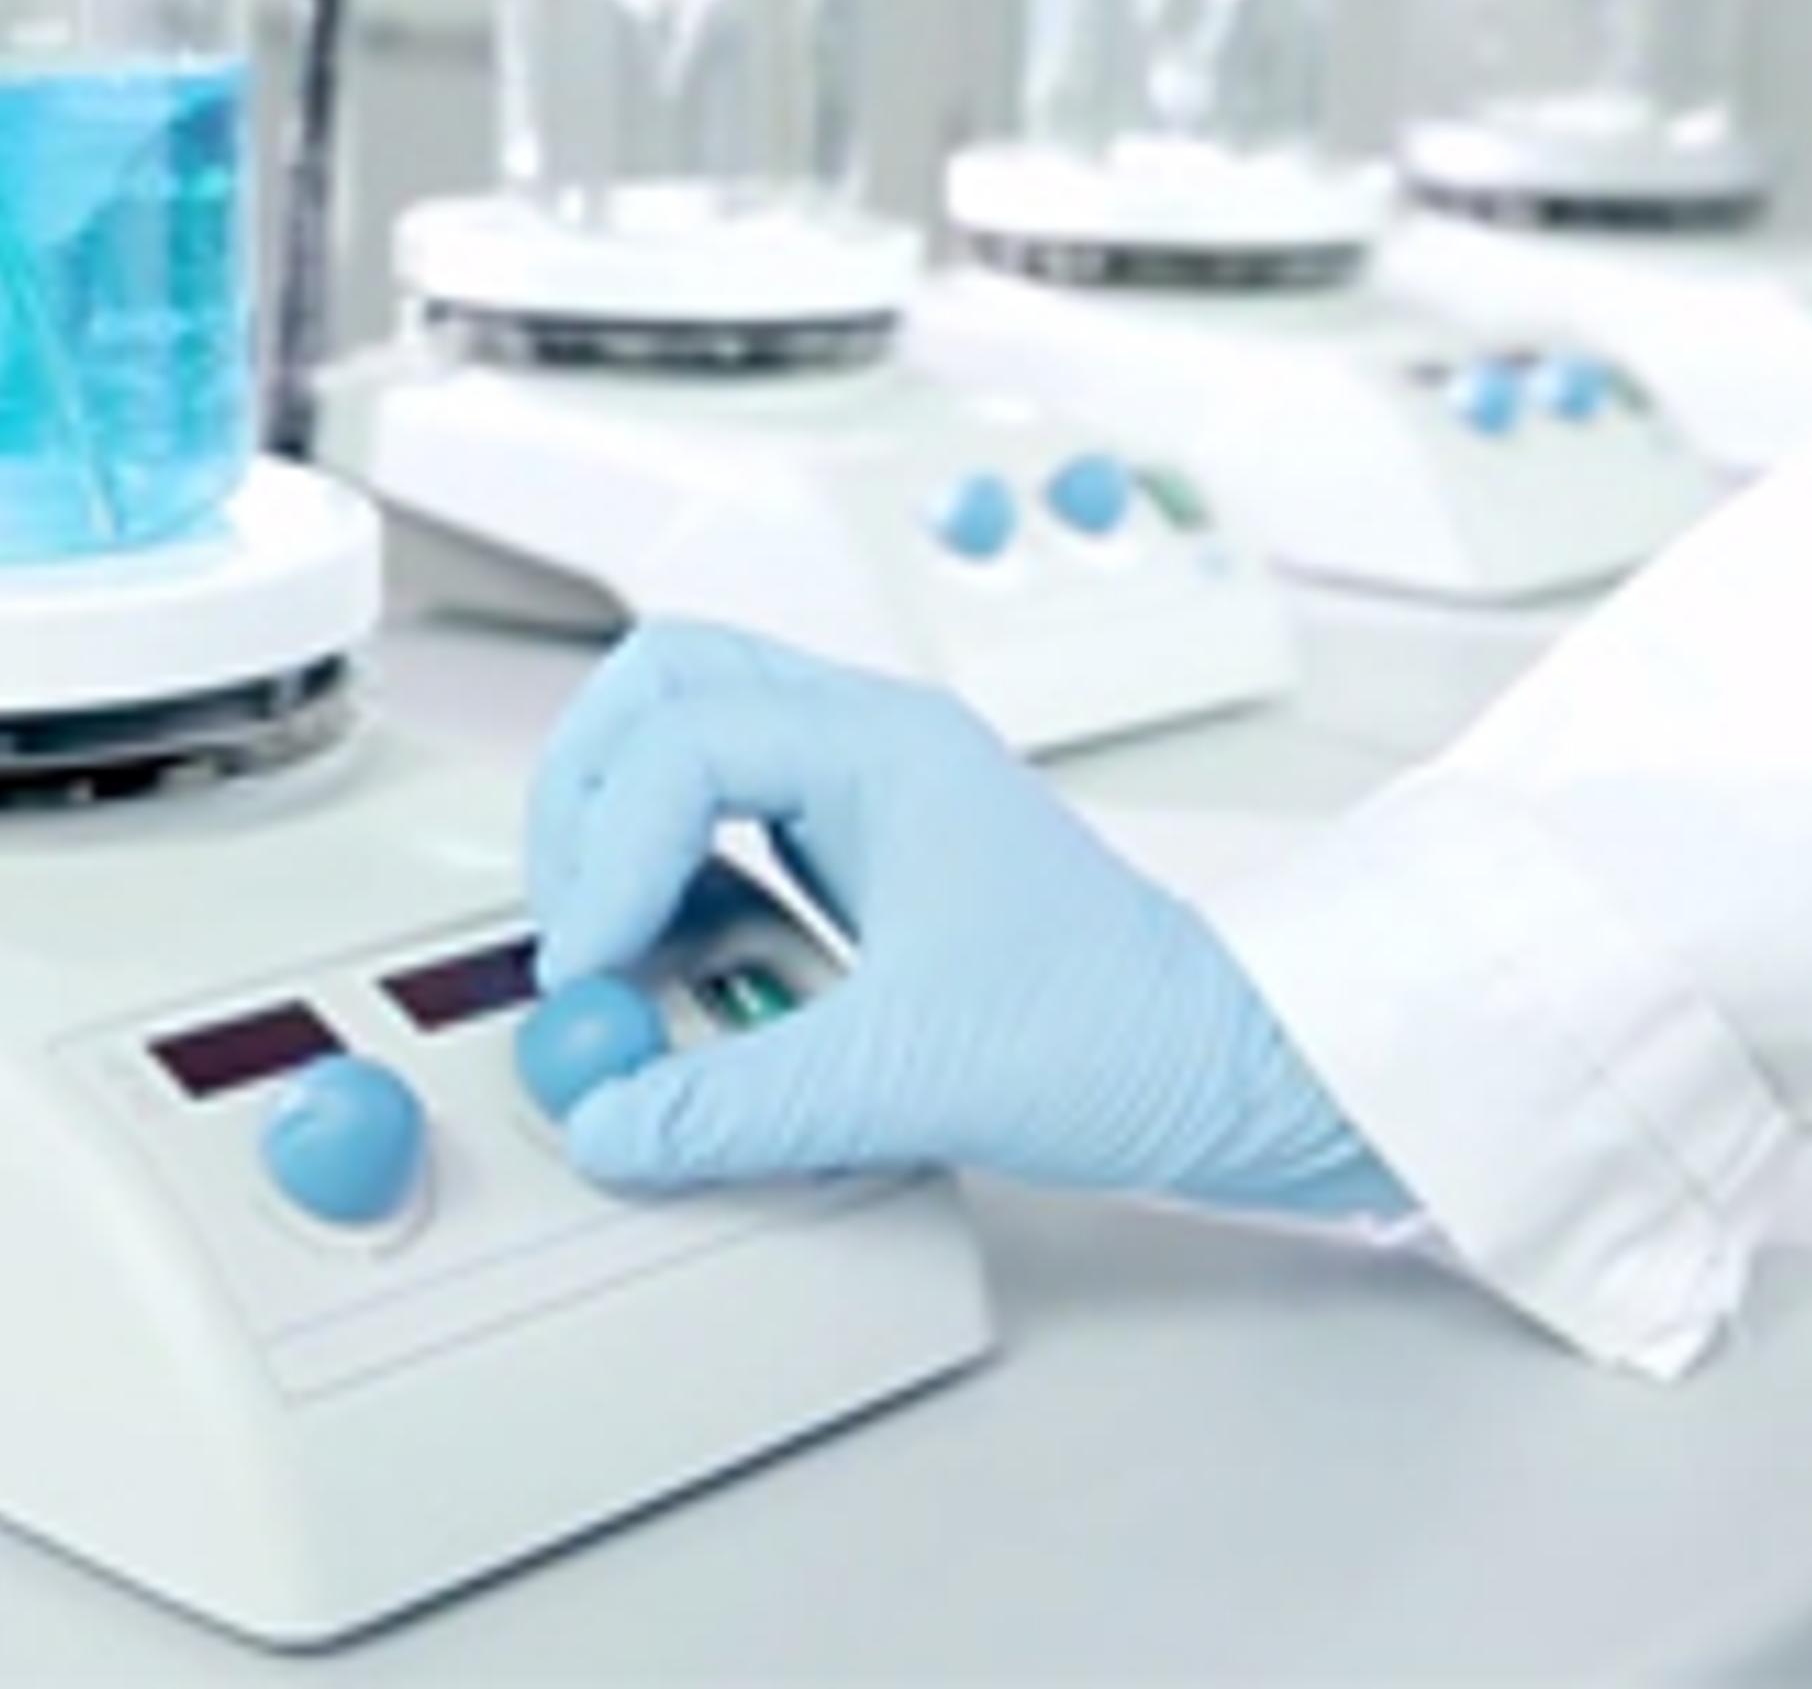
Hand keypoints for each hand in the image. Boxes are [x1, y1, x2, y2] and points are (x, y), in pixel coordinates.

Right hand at [528, 621, 1403, 1213]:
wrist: (1237, 1069)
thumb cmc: (1123, 1035)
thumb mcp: (904, 1079)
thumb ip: (734, 1105)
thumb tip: (611, 1126)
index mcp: (885, 746)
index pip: (680, 741)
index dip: (606, 853)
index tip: (593, 970)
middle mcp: (870, 741)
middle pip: (661, 684)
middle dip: (586, 795)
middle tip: (575, 924)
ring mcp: (871, 789)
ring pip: (686, 735)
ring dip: (621, 827)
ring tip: (614, 947)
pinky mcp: (872, 852)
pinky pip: (728, 818)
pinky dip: (671, 875)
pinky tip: (680, 967)